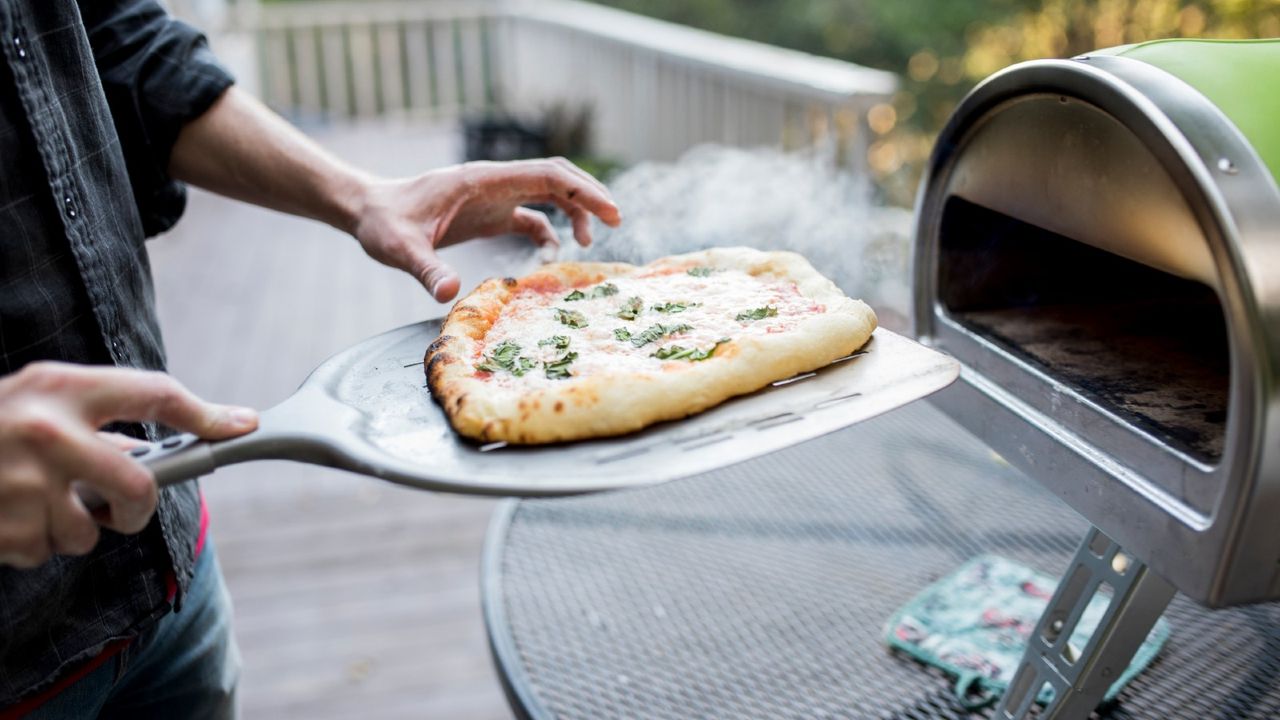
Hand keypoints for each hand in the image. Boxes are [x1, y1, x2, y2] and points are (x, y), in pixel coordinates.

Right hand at [0, 363, 257, 567]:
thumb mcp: (38, 399)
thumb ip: (94, 418)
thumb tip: (153, 453)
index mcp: (60, 388)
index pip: (154, 393)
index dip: (206, 413)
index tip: (243, 426)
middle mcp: (47, 432)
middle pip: (139, 486)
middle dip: (140, 506)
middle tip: (124, 506)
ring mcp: (25, 483)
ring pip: (91, 530)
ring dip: (72, 526)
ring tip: (32, 498)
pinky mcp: (7, 528)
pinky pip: (48, 550)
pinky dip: (34, 543)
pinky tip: (8, 515)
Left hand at [352, 158, 622, 301]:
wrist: (366, 212)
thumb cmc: (382, 224)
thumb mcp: (401, 249)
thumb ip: (426, 269)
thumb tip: (450, 293)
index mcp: (482, 179)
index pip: (547, 175)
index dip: (582, 191)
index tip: (608, 211)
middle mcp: (493, 182)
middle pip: (556, 179)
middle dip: (589, 196)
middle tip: (616, 221)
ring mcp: (493, 196)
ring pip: (548, 194)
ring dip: (573, 212)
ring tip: (588, 242)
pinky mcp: (488, 213)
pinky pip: (530, 217)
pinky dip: (548, 232)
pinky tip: (551, 256)